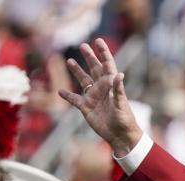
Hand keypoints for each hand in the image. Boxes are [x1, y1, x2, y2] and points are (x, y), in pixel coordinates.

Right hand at [58, 38, 142, 156]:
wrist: (120, 136)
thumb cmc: (124, 120)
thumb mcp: (121, 104)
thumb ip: (118, 89)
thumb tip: (119, 74)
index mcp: (111, 85)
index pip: (107, 65)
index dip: (103, 53)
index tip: (98, 41)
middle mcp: (101, 89)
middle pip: (94, 69)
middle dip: (90, 57)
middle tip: (83, 46)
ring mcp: (93, 98)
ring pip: (84, 81)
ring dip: (77, 71)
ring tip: (70, 61)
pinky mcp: (86, 108)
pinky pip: (74, 100)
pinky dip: (67, 95)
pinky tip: (60, 91)